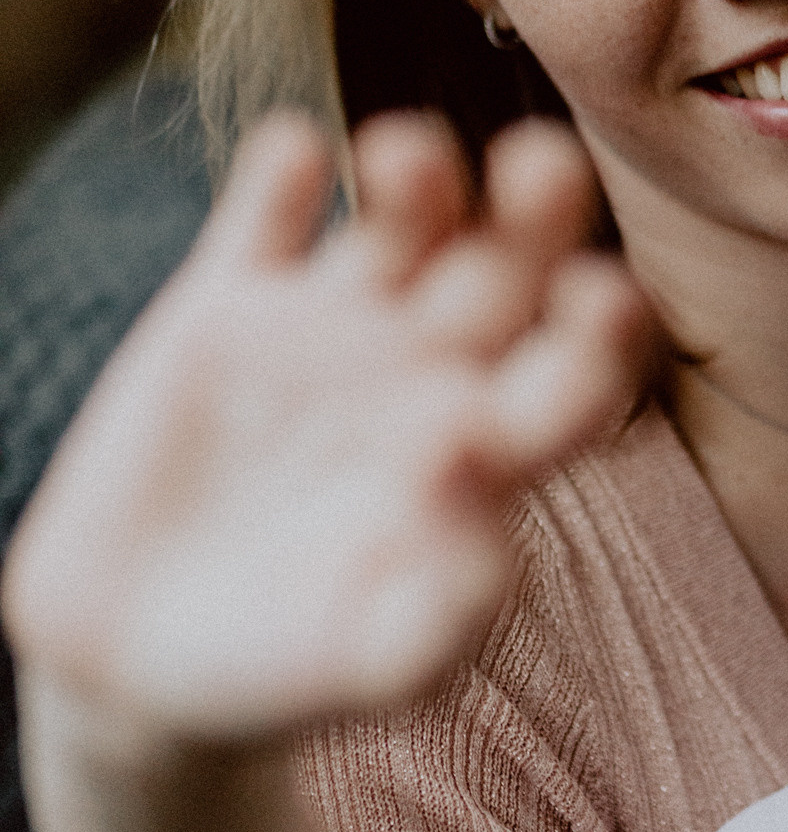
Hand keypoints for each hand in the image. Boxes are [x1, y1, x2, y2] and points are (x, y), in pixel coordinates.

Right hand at [4, 111, 652, 747]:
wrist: (142, 664)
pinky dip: (276, 179)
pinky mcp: (225, 308)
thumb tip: (484, 498)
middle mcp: (431, 366)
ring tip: (408, 158)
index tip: (601, 305)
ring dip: (419, 178)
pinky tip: (293, 158)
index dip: (598, 334)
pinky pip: (260, 222)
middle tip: (547, 169)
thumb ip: (445, 610)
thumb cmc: (291, 674)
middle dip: (538, 215)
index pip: (575, 368)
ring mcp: (331, 329)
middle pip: (510, 268)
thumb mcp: (375, 667)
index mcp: (494, 444)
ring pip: (402, 224)